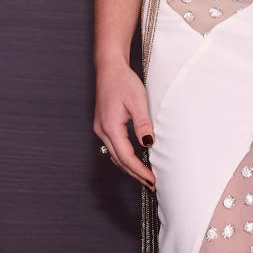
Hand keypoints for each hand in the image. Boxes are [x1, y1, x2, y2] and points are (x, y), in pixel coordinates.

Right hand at [93, 59, 154, 189]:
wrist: (109, 68)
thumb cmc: (123, 81)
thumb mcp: (138, 101)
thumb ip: (143, 124)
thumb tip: (148, 144)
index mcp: (110, 126)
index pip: (126, 156)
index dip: (139, 170)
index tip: (152, 179)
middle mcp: (102, 130)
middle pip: (119, 160)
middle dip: (135, 174)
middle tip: (152, 184)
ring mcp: (101, 128)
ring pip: (115, 155)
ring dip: (130, 167)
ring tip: (145, 177)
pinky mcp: (103, 125)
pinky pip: (114, 147)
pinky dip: (124, 157)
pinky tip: (134, 161)